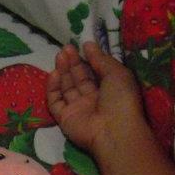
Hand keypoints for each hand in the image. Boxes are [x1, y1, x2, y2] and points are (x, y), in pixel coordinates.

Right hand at [47, 42, 145, 157]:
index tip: (81, 45)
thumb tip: (88, 45)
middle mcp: (92, 99)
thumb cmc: (121, 99)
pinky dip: (53, 88)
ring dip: (63, 71)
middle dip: (72, 63)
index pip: (95, 72)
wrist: (113, 130)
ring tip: (60, 55)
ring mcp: (77, 108)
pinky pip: (56, 101)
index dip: (88, 59)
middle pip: (79, 78)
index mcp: (108, 89)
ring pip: (67, 88)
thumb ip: (101, 59)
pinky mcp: (64, 118)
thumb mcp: (116, 73)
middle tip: (66, 48)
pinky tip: (54, 73)